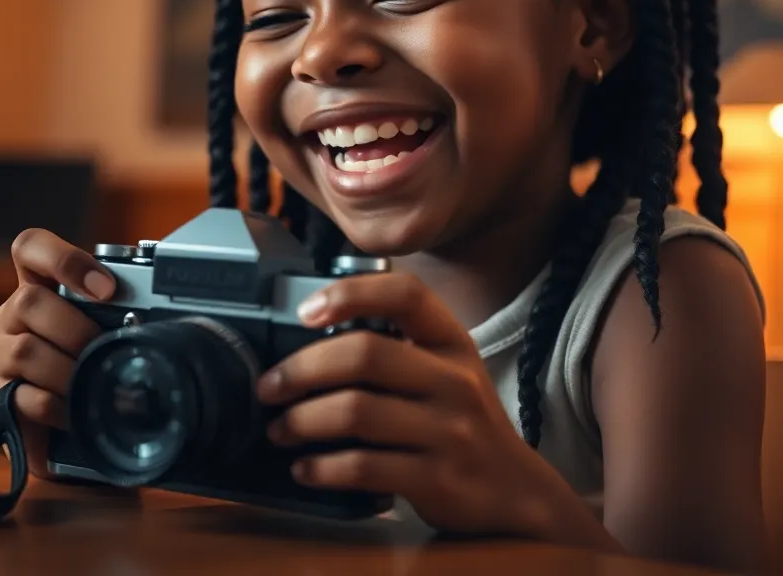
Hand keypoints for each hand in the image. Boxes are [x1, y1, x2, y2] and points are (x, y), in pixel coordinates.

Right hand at [0, 228, 115, 477]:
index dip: (65, 260)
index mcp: (39, 285)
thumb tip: (174, 318)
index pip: (31, 247)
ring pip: (26, 350)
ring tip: (93, 384)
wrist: (58, 421)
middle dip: (77, 328)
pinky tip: (76, 414)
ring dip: (68, 370)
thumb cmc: (88, 359)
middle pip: (30, 301)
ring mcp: (1, 355)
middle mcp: (13, 315)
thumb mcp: (102, 325)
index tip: (107, 288)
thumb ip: (122, 310)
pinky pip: (24, 398)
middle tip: (104, 348)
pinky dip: (57, 407)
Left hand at [255, 272, 568, 538]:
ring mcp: (449, 431)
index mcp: (451, 342)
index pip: (406, 294)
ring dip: (302, 421)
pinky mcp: (437, 479)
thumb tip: (309, 331)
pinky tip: (306, 469)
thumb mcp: (444, 370)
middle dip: (302, 369)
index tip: (305, 311)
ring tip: (279, 430)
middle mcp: (453, 380)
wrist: (513, 490)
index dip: (352, 293)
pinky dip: (322, 468)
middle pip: (366, 354)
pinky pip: (363, 467)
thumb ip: (395, 347)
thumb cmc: (460, 421)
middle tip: (269, 386)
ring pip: (357, 412)